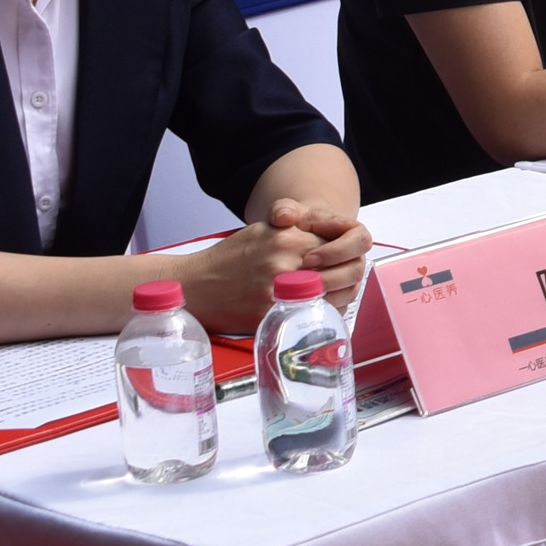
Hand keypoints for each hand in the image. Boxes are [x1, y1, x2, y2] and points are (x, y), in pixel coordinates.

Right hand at [177, 199, 370, 330]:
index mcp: (288, 238)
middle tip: (346, 280)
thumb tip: (327, 239)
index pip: (341, 244)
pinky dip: (322, 313)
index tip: (344, 259)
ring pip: (335, 296)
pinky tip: (319, 309)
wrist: (194, 285)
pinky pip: (312, 315)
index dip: (347, 253)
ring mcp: (281, 292)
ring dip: (342, 296)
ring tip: (336, 295)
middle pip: (346, 271)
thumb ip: (295, 229)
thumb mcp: (262, 230)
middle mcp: (288, 263)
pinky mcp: (273, 315)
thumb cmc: (228, 258)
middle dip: (351, 276)